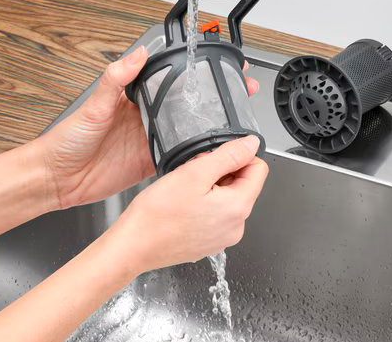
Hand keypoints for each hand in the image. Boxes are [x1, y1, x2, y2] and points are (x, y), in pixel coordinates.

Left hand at [40, 46, 259, 209]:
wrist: (57, 179)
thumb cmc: (67, 140)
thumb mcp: (93, 106)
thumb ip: (116, 80)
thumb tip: (137, 54)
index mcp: (135, 99)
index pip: (171, 80)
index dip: (194, 73)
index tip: (216, 64)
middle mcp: (147, 118)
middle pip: (187, 104)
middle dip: (214, 97)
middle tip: (240, 89)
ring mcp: (151, 140)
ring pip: (188, 129)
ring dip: (210, 125)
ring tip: (235, 118)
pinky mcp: (151, 162)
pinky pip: (180, 157)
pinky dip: (196, 154)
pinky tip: (213, 150)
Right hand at [112, 135, 268, 272]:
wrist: (133, 247)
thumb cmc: (158, 215)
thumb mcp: (195, 173)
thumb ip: (229, 155)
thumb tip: (252, 144)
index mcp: (239, 207)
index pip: (258, 169)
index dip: (238, 157)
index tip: (214, 159)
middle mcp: (237, 226)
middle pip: (242, 183)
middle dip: (220, 172)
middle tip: (193, 175)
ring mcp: (223, 237)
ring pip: (227, 197)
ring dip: (210, 187)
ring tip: (185, 192)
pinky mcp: (209, 242)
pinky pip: (215, 214)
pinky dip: (203, 204)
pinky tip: (183, 206)